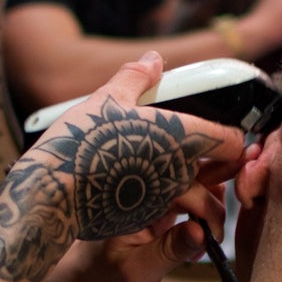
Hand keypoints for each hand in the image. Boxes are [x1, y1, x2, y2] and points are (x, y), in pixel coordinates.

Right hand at [17, 51, 244, 243]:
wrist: (49, 195)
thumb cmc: (80, 142)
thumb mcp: (107, 100)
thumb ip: (135, 79)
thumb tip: (153, 59)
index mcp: (180, 137)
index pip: (231, 141)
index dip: (232, 138)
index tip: (222, 134)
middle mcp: (179, 172)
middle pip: (216, 174)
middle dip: (215, 170)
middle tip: (203, 158)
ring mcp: (164, 200)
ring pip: (196, 197)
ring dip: (195, 193)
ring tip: (176, 180)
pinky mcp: (144, 221)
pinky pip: (168, 213)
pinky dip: (166, 207)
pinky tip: (144, 194)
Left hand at [38, 182, 227, 281]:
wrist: (82, 278)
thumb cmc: (103, 275)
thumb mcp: (138, 270)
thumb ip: (171, 251)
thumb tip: (202, 232)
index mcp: (134, 193)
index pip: (183, 185)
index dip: (207, 207)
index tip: (215, 236)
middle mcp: (143, 184)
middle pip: (190, 168)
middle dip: (217, 183)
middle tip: (232, 213)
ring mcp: (151, 192)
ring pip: (192, 178)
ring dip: (212, 198)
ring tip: (214, 231)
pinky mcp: (157, 202)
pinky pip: (188, 194)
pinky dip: (202, 210)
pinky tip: (203, 236)